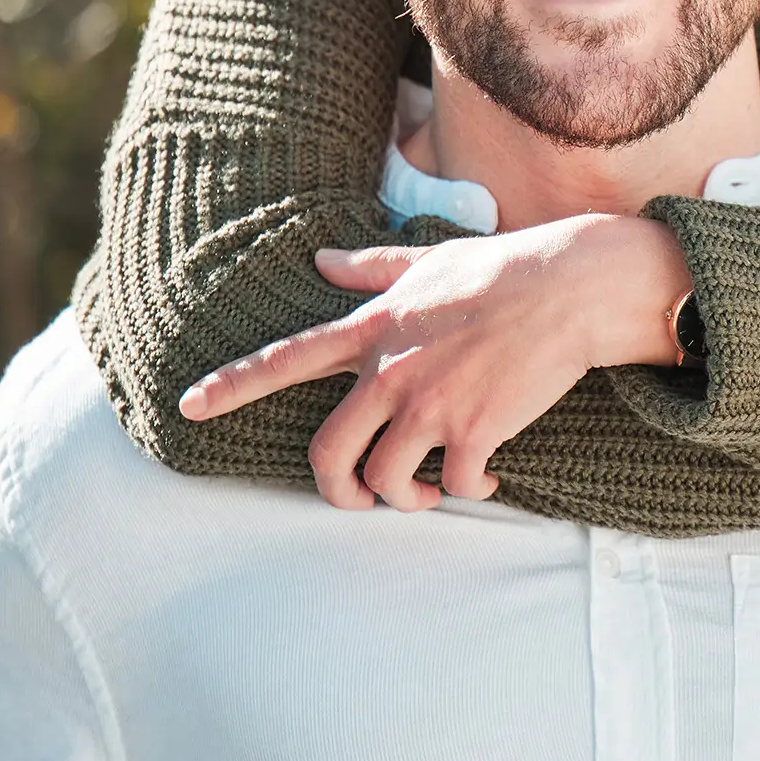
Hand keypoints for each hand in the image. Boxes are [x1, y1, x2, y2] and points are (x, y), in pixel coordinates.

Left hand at [178, 213, 691, 512]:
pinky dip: (470, 492)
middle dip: (339, 493)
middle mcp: (388, 371)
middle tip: (364, 500)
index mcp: (372, 329)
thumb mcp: (427, 261)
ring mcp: (428, 405)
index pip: (284, 359)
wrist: (570, 286)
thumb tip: (321, 259)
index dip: (231, 385)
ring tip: (432, 492)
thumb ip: (370, 268)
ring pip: (385, 483)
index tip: (189, 408)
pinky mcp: (473, 432)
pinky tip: (489, 477)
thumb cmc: (502, 269)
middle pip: (326, 456)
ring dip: (407, 500)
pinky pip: (455, 487)